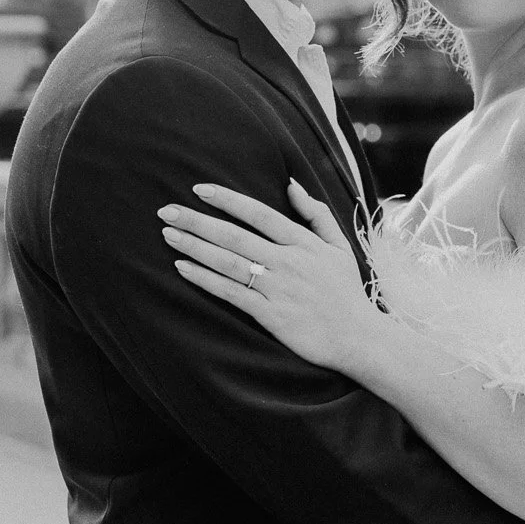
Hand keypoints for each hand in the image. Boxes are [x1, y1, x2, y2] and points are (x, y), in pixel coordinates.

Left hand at [160, 180, 386, 373]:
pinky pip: (231, 293)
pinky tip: (183, 268)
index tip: (200, 189)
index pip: (259, 213)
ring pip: (228, 262)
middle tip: (165, 210)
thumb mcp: (339, 247)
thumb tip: (290, 184)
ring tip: (168, 234)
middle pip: (235, 235)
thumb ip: (316, 214)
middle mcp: (288, 262)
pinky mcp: (271, 315)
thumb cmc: (346, 291)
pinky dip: (206, 279)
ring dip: (195, 247)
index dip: (228, 199)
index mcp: (304, 243)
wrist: (358, 338)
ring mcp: (278, 289)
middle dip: (197, 221)